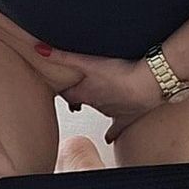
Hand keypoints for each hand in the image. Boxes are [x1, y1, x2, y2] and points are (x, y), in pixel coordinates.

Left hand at [37, 45, 161, 144]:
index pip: (69, 93)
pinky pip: (117, 128)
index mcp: (86, 93)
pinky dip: (112, 132)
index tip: (61, 89)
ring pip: (100, 111)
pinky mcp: (128, 116)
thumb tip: (39, 50)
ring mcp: (113, 112)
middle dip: (80, 98)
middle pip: (85, 102)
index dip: (65, 90)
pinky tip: (109, 138)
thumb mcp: (87, 62)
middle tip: (75, 97)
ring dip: (98, 106)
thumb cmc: (120, 75)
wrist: (149, 84)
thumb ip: (63, 56)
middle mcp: (97, 105)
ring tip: (95, 102)